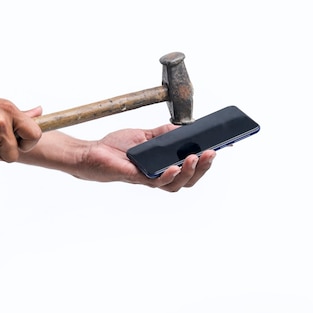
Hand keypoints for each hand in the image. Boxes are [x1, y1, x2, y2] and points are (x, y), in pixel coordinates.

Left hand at [73, 124, 215, 192]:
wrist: (92, 153)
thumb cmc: (116, 147)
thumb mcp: (145, 136)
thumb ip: (164, 134)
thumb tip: (183, 129)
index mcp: (163, 166)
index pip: (190, 168)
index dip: (206, 162)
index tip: (220, 148)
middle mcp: (158, 175)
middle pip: (188, 179)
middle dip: (203, 168)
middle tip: (212, 153)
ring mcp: (147, 178)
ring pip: (175, 184)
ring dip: (188, 172)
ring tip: (196, 158)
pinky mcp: (135, 177)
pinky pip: (154, 181)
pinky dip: (167, 175)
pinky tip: (173, 167)